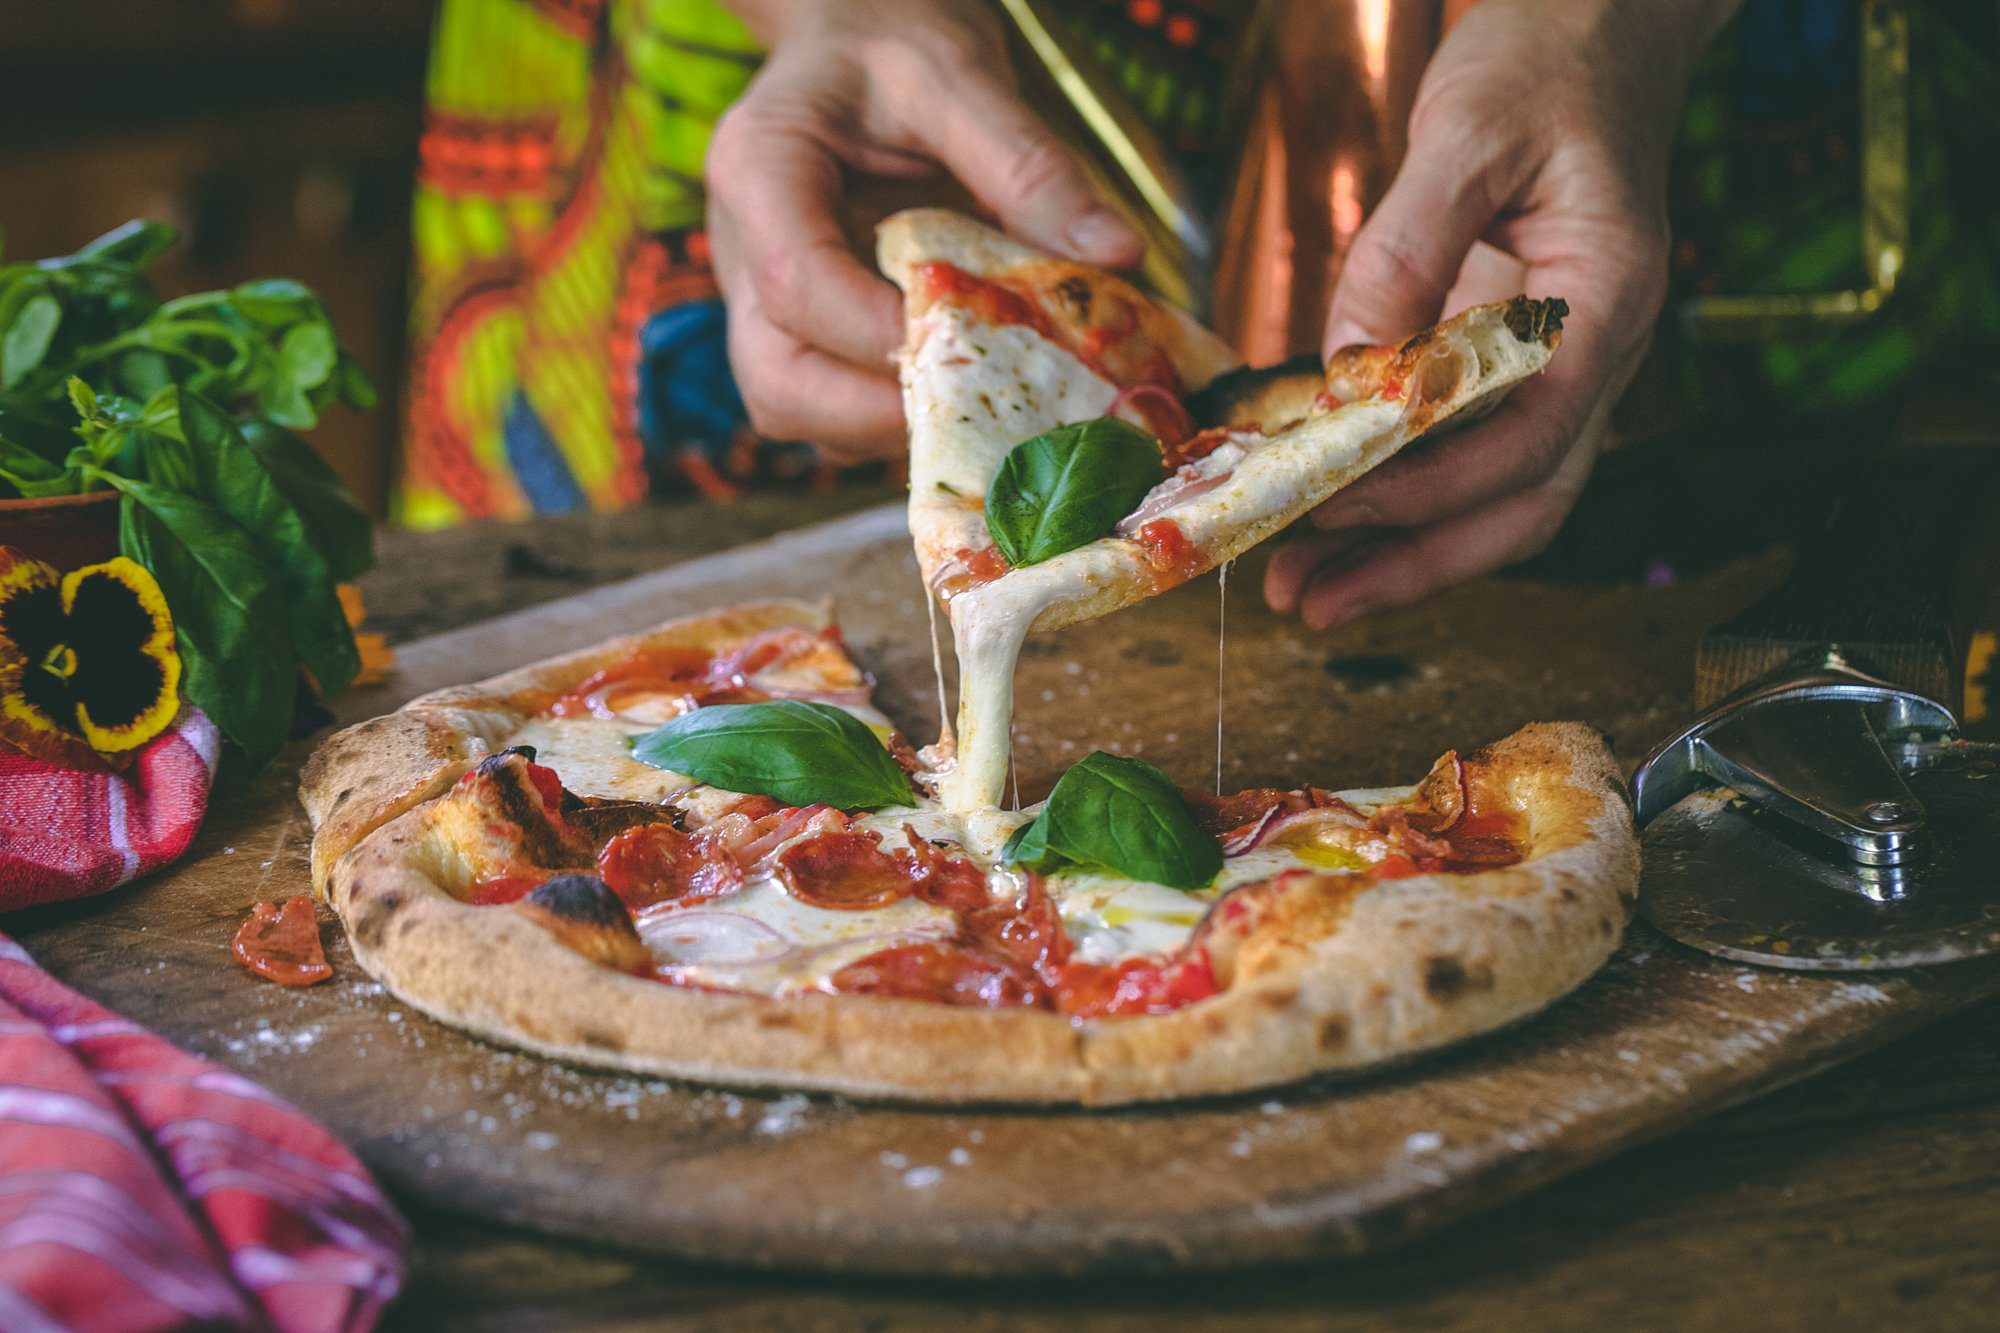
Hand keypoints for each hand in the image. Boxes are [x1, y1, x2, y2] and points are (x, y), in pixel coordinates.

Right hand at [708, 0, 1141, 461]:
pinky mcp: (799, 333)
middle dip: (877, 413)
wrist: (857, 38)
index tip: (982, 339)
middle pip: (776, 381)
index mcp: (759, 170)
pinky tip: (965, 382)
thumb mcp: (962, 77)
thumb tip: (1117, 254)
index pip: (794, 283)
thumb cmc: (893, 45)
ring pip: (793, 411)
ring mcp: (760, 302)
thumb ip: (1030, 166)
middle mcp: (740, 250)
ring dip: (888, 427)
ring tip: (983, 392)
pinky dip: (894, 417)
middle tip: (982, 398)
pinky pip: (830, 409)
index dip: (883, 333)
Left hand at [1266, 0, 1733, 628]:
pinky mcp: (1516, 365)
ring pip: (1497, 499)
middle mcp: (1598, 356)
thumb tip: (1345, 369)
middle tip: (1307, 604)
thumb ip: (1406, 251)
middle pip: (1521, 505)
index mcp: (1607, 304)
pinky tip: (1330, 522)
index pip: (1528, 440)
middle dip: (1415, 566)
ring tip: (1302, 591)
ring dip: (1403, 555)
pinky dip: (1402, 501)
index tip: (1327, 504)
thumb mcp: (1466, 135)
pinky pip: (1468, 457)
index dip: (1427, 492)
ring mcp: (1561, 368)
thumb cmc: (1542, 67)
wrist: (1594, 32)